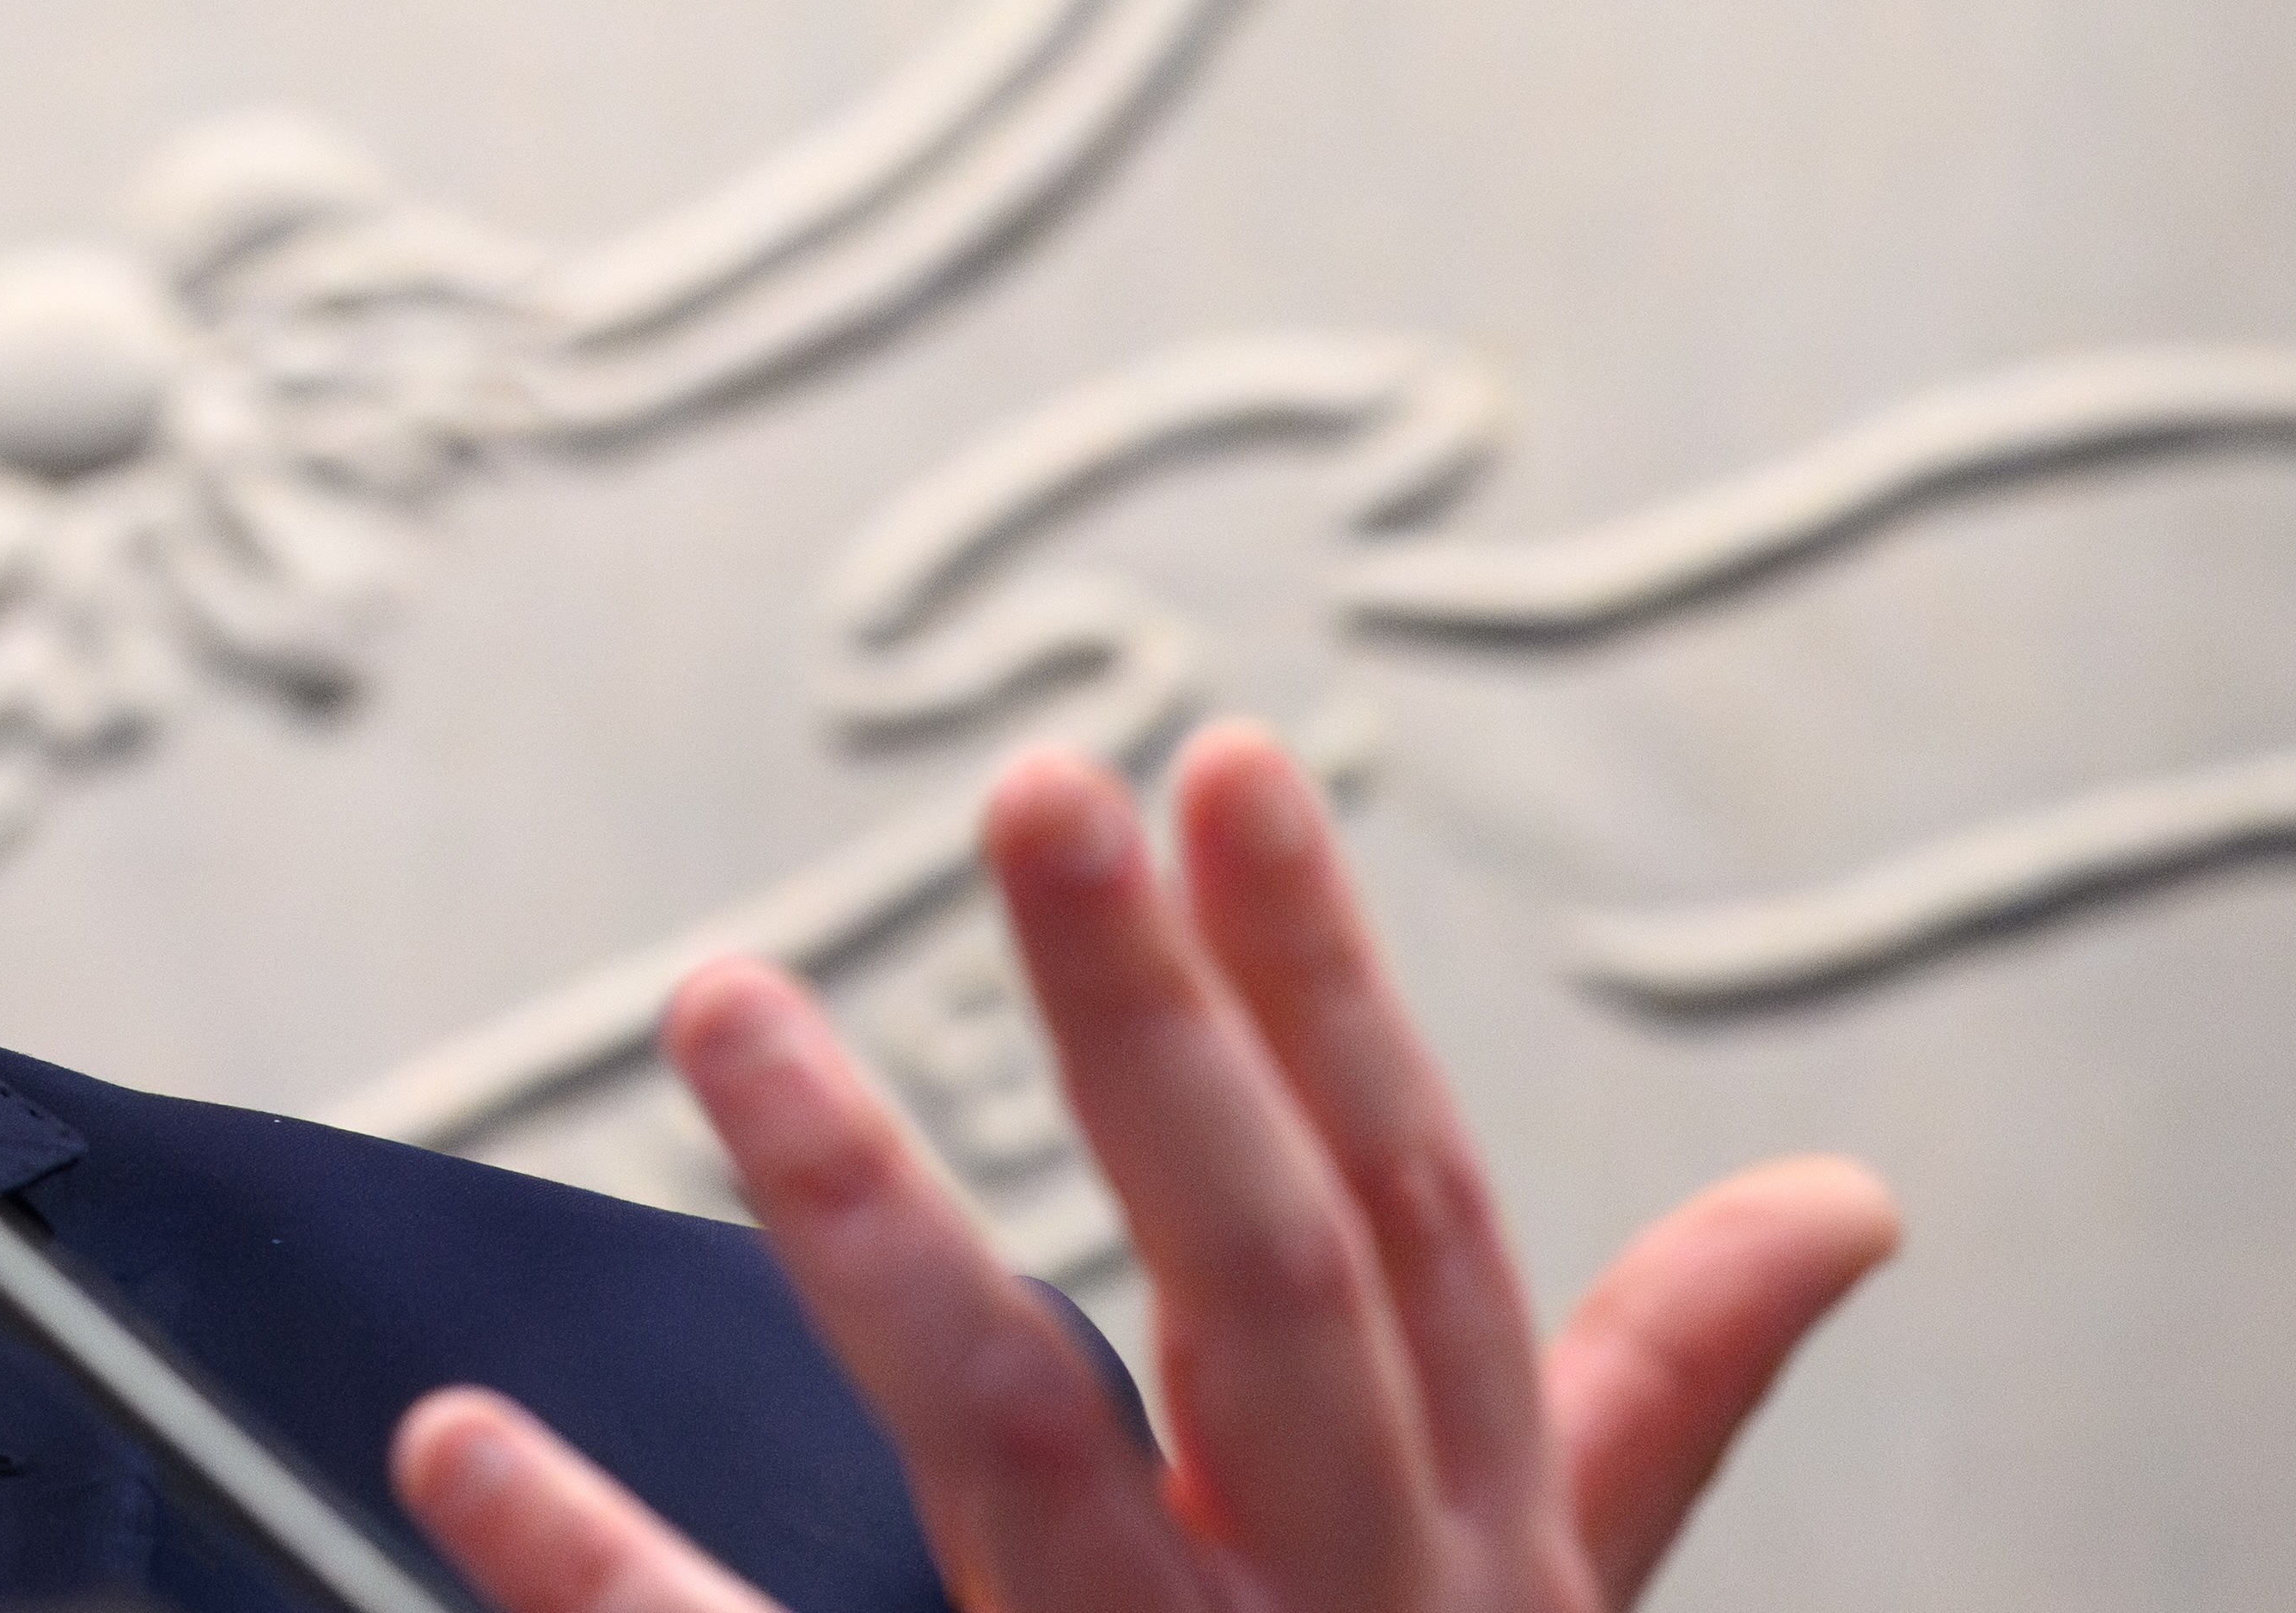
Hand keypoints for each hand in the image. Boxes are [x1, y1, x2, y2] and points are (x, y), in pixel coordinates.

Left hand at [386, 723, 1902, 1612]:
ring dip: (870, 1217)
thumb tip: (1835, 1198)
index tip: (1222, 763)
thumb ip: (1634, 1414)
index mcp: (1456, 1564)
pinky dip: (595, 1571)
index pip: (1410, 1230)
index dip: (1330, 997)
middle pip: (1271, 1292)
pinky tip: (459, 1444)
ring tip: (727, 1004)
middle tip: (1035, 792)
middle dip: (1161, 1035)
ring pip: (1029, 1454)